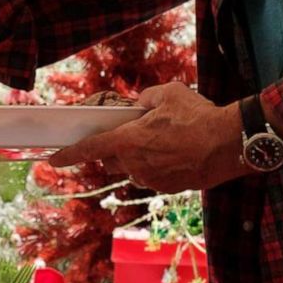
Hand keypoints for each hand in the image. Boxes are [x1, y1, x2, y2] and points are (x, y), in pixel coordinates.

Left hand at [49, 82, 246, 192]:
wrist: (230, 143)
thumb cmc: (198, 116)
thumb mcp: (167, 93)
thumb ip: (145, 99)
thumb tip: (139, 107)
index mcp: (129, 141)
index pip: (90, 150)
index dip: (68, 154)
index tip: (52, 160)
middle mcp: (136, 165)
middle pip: (113, 159)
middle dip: (118, 148)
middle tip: (138, 132)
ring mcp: (152, 179)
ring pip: (134, 168)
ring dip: (141, 156)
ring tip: (165, 139)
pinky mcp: (169, 188)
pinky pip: (153, 176)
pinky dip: (158, 165)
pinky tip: (178, 151)